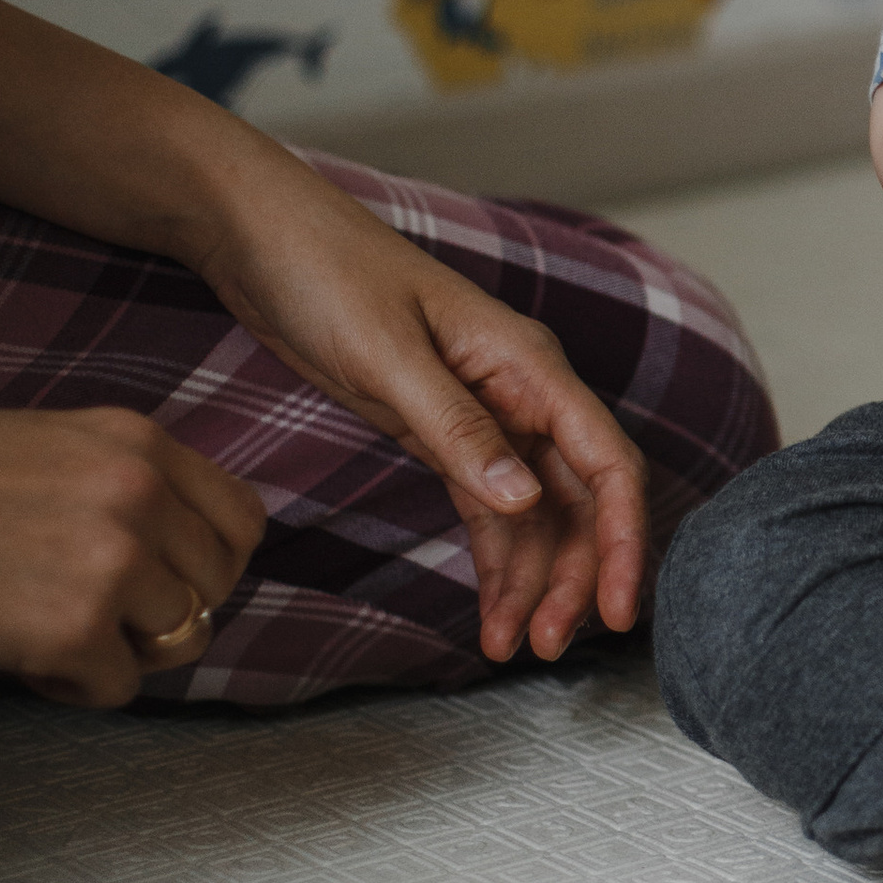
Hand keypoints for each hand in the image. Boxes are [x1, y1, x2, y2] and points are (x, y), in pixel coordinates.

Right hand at [0, 408, 265, 706]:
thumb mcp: (49, 450)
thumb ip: (128, 482)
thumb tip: (196, 549)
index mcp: (136, 441)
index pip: (243, 519)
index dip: (212, 563)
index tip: (168, 581)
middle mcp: (137, 491)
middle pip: (216, 587)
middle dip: (163, 612)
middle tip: (91, 611)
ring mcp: (112, 558)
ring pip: (178, 639)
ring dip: (118, 649)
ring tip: (47, 627)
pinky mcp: (74, 627)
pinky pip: (118, 687)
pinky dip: (70, 686)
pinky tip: (19, 654)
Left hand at [193, 149, 648, 664]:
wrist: (259, 234)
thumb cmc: (325, 273)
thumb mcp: (387, 356)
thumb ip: (460, 430)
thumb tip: (525, 501)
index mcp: (527, 364)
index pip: (606, 461)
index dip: (624, 539)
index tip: (617, 608)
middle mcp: (522, 392)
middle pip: (581, 499)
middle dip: (575, 576)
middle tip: (548, 647)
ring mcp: (486, 414)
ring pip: (538, 514)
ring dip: (535, 580)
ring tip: (517, 647)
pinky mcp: (444, 432)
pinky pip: (490, 509)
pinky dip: (495, 561)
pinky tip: (491, 613)